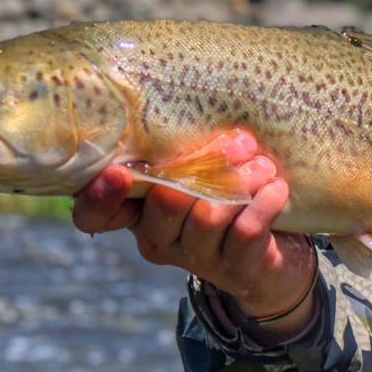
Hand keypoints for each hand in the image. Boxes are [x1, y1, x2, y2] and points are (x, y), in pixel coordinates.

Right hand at [72, 131, 318, 326]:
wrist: (274, 260)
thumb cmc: (230, 200)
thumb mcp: (200, 173)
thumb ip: (182, 152)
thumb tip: (187, 101)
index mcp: (138, 212)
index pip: (95, 216)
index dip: (98, 197)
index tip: (118, 171)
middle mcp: (159, 239)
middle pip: (164, 202)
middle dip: (205, 164)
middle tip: (238, 144)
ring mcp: (195, 259)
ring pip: (207, 215)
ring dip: (240, 182)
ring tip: (264, 165)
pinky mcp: (234, 270)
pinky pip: (245, 231)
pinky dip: (264, 202)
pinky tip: (276, 187)